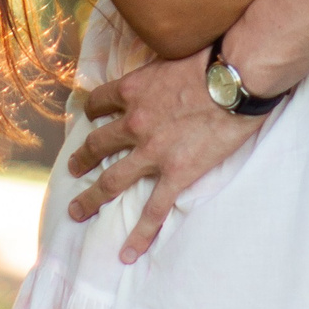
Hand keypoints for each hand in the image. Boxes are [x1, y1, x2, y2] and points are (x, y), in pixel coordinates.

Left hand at [64, 50, 263, 261]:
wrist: (234, 81)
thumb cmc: (211, 60)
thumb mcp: (172, 55)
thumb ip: (158, 71)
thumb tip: (164, 69)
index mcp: (132, 91)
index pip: (99, 102)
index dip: (91, 111)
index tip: (88, 117)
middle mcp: (135, 123)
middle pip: (97, 145)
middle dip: (82, 159)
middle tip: (74, 169)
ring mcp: (153, 152)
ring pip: (112, 181)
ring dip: (91, 198)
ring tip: (78, 210)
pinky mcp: (177, 174)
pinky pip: (154, 210)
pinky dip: (139, 234)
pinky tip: (127, 252)